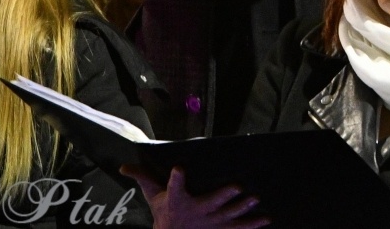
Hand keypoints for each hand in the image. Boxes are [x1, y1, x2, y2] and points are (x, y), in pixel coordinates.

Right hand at [123, 166, 268, 228]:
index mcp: (177, 201)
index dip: (176, 179)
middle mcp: (195, 213)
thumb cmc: (165, 212)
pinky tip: (266, 220)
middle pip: (210, 204)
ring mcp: (209, 224)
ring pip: (227, 217)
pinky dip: (251, 226)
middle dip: (223, 196)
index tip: (178, 168)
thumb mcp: (153, 196)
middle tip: (238, 186)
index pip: (173, 188)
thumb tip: (123, 167)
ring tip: (255, 199)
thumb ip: (143, 178)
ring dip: (242, 209)